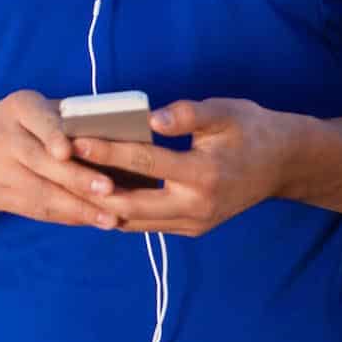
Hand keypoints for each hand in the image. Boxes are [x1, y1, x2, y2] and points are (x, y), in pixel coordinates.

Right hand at [0, 90, 127, 230]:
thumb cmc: (15, 124)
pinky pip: (33, 209)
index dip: (52, 135)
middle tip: (110, 191)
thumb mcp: (33, 109)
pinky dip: (64, 216)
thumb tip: (123, 134)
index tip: (67, 151)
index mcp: (18, 108)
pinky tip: (88, 220)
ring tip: (110, 218)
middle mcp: (3, 136)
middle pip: (40, 161)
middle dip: (76, 178)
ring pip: (39, 192)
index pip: (37, 120)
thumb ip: (68, 119)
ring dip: (77, 207)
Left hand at [71, 98, 294, 236]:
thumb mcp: (225, 112)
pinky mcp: (192, 229)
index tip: (75, 140)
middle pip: (129, 204)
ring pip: (133, 221)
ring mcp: (194, 223)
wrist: (284, 164)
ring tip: (66, 183)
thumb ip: (188, 115)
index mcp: (204, 174)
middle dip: (90, 188)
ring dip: (99, 205)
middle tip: (57, 169)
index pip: (144, 163)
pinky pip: (146, 224)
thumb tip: (151, 117)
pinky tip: (94, 195)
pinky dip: (119, 212)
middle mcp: (196, 207)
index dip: (107, 151)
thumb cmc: (252, 130)